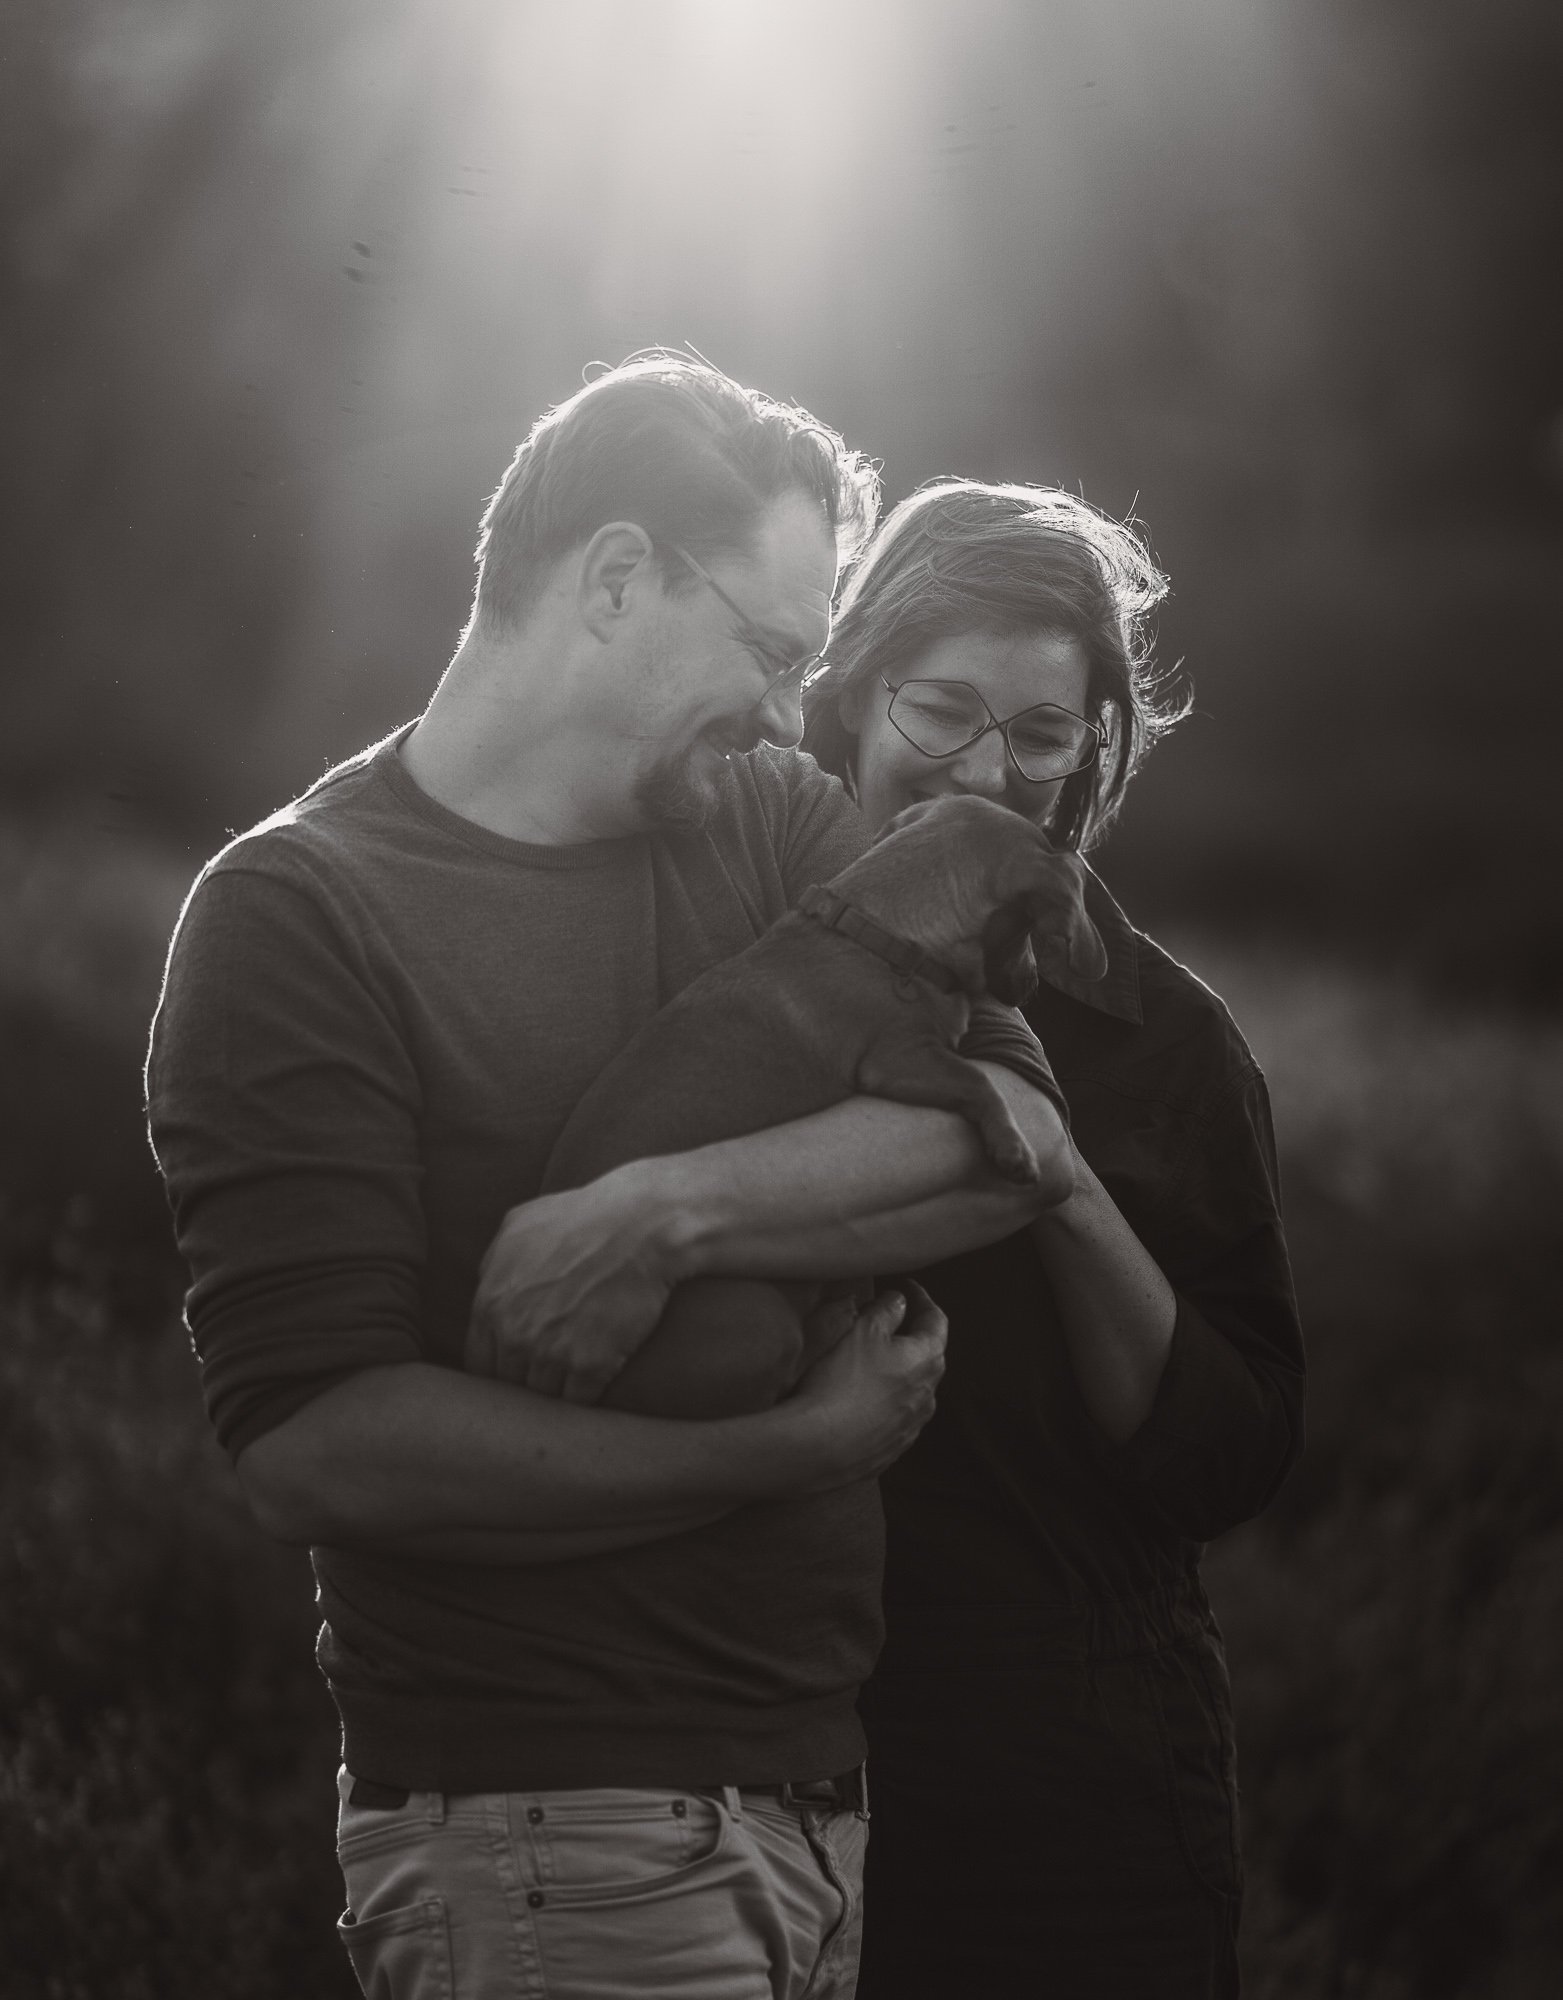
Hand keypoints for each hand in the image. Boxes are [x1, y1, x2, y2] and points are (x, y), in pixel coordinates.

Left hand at [465, 1167, 676, 1401]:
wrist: (642, 1224)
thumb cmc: (583, 1216)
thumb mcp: (520, 1224)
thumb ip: (493, 1261)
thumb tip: (485, 1283)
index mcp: (490, 1303)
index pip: (480, 1362)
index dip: (500, 1365)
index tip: (520, 1363)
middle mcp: (514, 1333)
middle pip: (509, 1385)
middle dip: (527, 1378)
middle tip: (552, 1368)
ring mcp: (551, 1353)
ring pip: (543, 1397)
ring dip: (558, 1389)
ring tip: (575, 1377)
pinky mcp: (591, 1366)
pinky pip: (578, 1401)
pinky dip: (587, 1394)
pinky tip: (598, 1378)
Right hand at [781, 1280, 946, 1488]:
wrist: (820, 1446)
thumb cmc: (844, 1381)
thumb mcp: (863, 1330)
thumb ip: (886, 1310)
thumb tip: (899, 1300)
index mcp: (927, 1360)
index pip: (936, 1320)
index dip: (922, 1299)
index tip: (908, 1287)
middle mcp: (928, 1395)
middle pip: (926, 1356)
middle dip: (910, 1336)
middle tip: (889, 1321)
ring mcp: (912, 1427)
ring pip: (911, 1389)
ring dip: (897, 1371)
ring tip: (871, 1361)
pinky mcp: (892, 1449)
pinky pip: (893, 1416)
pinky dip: (883, 1401)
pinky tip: (861, 1400)